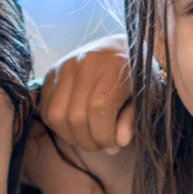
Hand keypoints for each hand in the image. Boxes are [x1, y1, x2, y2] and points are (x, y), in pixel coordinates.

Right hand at [39, 36, 133, 154]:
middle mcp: (87, 62)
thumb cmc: (138, 76)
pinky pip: (46, 109)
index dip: (104, 136)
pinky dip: (59, 126)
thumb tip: (119, 141)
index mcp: (114, 66)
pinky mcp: (52, 72)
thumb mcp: (146, 96)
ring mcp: (66, 65)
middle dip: (89, 141)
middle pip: (75, 116)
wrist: (122, 48)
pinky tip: (76, 126)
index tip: (115, 145)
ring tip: (89, 137)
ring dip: (72, 136)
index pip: (99, 110)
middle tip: (102, 144)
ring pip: (56, 116)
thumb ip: (133, 119)